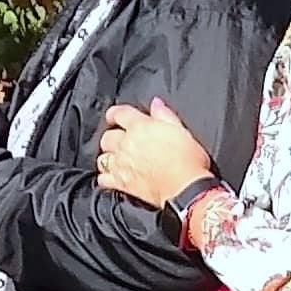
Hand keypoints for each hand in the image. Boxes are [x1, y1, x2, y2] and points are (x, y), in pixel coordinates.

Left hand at [95, 97, 216, 209]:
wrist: (185, 187)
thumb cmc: (187, 160)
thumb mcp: (181, 130)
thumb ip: (165, 114)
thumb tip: (155, 103)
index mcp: (140, 127)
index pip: (118, 113)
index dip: (114, 113)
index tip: (113, 116)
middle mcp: (126, 144)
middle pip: (107, 137)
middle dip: (111, 137)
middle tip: (119, 139)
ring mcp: (121, 164)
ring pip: (102, 158)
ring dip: (108, 157)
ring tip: (116, 158)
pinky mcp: (121, 183)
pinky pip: (103, 179)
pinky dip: (105, 177)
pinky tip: (111, 177)